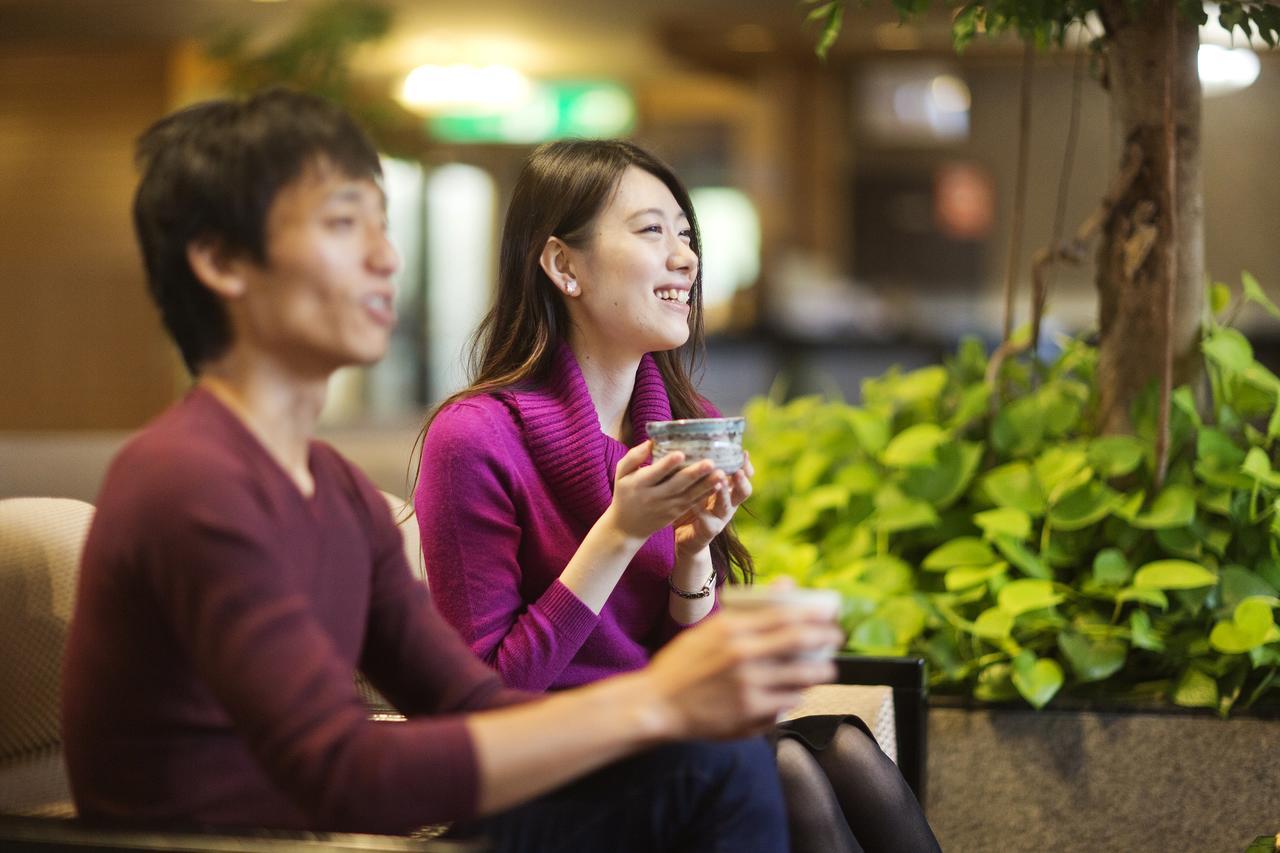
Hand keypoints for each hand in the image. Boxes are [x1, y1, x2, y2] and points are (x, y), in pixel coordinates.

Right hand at [604, 441, 724, 542]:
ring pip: (689, 495)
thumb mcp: (621, 474)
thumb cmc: (625, 493)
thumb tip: (651, 441)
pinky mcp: (676, 512)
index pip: (655, 473)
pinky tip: (718, 485)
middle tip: (710, 462)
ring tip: (721, 473)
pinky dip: (706, 494)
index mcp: (640, 484)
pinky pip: (693, 502)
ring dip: (706, 485)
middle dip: (695, 474)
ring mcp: (668, 506)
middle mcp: (655, 496)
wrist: (627, 527)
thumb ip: (634, 457)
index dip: (668, 464)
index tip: (681, 453)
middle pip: (677, 484)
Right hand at [641, 605, 840, 739]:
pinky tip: (795, 691)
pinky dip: (796, 695)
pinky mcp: (751, 714)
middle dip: (827, 640)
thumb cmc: (683, 664)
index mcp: (731, 629)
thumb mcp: (710, 629)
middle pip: (801, 643)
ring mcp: (749, 686)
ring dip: (819, 671)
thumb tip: (788, 583)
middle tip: (835, 639)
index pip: (786, 615)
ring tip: (823, 669)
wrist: (656, 704)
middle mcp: (743, 655)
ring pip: (802, 677)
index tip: (829, 615)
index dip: (816, 614)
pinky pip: (789, 702)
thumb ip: (750, 609)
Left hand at [673, 451, 752, 558]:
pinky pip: (707, 520)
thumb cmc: (691, 507)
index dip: (746, 466)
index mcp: (728, 491)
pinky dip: (700, 510)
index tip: (743, 452)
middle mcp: (728, 504)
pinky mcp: (708, 531)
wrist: (686, 539)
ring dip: (724, 493)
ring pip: (727, 505)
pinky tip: (693, 502)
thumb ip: (699, 470)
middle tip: (737, 469)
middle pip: (744, 491)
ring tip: (719, 481)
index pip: (743, 476)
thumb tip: (692, 441)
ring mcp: (720, 519)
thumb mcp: (697, 486)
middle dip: (742, 480)